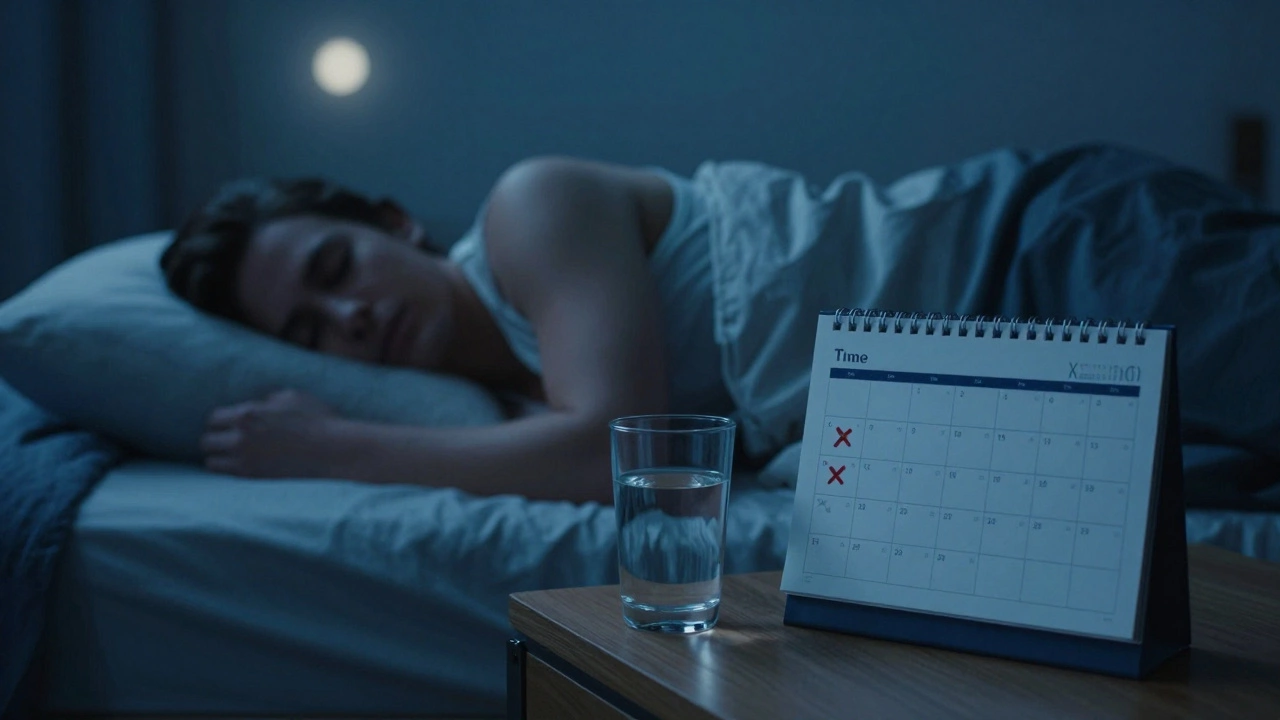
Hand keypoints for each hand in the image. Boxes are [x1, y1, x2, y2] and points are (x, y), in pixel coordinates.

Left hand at [201, 389, 341, 477]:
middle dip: (216, 439)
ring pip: (211, 461)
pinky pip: (223, 475)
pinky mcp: (253, 477)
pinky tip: (239, 467)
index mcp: (248, 414)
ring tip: (231, 457)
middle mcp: (241, 437)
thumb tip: (259, 404)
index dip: (222, 421)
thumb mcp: (292, 397)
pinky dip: (228, 470)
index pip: (214, 418)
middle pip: (207, 440)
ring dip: (219, 457)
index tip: (229, 425)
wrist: (333, 451)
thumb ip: (268, 399)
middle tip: (228, 442)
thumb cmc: (318, 420)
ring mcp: (245, 459)